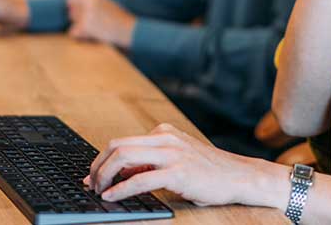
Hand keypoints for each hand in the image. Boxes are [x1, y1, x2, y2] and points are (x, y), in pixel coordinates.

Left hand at [65, 0, 135, 47]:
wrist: (130, 30)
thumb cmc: (120, 19)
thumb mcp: (105, 4)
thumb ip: (90, 4)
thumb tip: (70, 7)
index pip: (71, 0)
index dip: (75, 9)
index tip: (82, 15)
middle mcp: (87, 2)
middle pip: (71, 12)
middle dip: (78, 20)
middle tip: (93, 25)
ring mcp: (86, 14)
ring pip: (72, 23)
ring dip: (80, 28)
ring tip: (96, 30)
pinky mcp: (85, 26)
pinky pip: (73, 33)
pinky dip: (81, 37)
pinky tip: (93, 36)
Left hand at [85, 123, 287, 209]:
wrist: (239, 176)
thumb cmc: (208, 172)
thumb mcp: (177, 161)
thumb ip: (151, 164)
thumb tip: (121, 175)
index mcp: (164, 133)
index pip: (122, 141)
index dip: (102, 159)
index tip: (93, 175)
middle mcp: (166, 138)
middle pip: (117, 146)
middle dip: (98, 166)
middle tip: (91, 184)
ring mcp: (172, 154)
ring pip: (124, 157)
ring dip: (105, 176)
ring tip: (99, 191)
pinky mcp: (178, 172)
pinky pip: (141, 180)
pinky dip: (122, 189)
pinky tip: (112, 197)